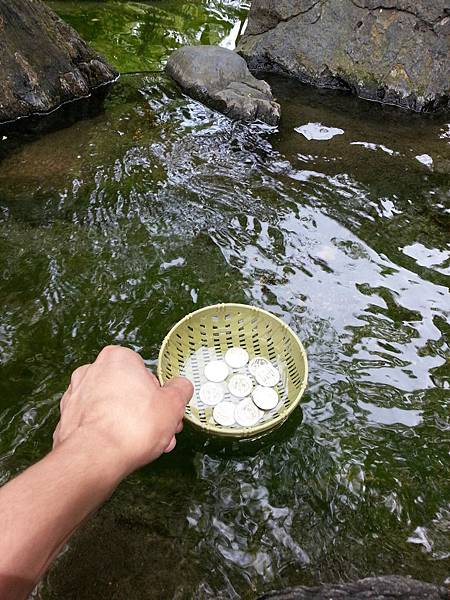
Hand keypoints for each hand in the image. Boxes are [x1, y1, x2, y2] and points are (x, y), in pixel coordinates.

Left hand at [53, 346, 192, 475]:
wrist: (95, 458)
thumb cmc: (130, 428)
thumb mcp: (173, 404)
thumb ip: (180, 389)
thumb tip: (181, 387)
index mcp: (117, 358)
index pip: (145, 371)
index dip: (159, 394)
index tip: (165, 408)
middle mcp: (92, 371)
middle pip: (128, 390)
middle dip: (145, 411)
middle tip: (159, 429)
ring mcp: (76, 394)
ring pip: (112, 407)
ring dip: (130, 423)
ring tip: (145, 444)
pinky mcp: (67, 418)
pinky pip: (96, 422)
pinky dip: (108, 433)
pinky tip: (122, 448)